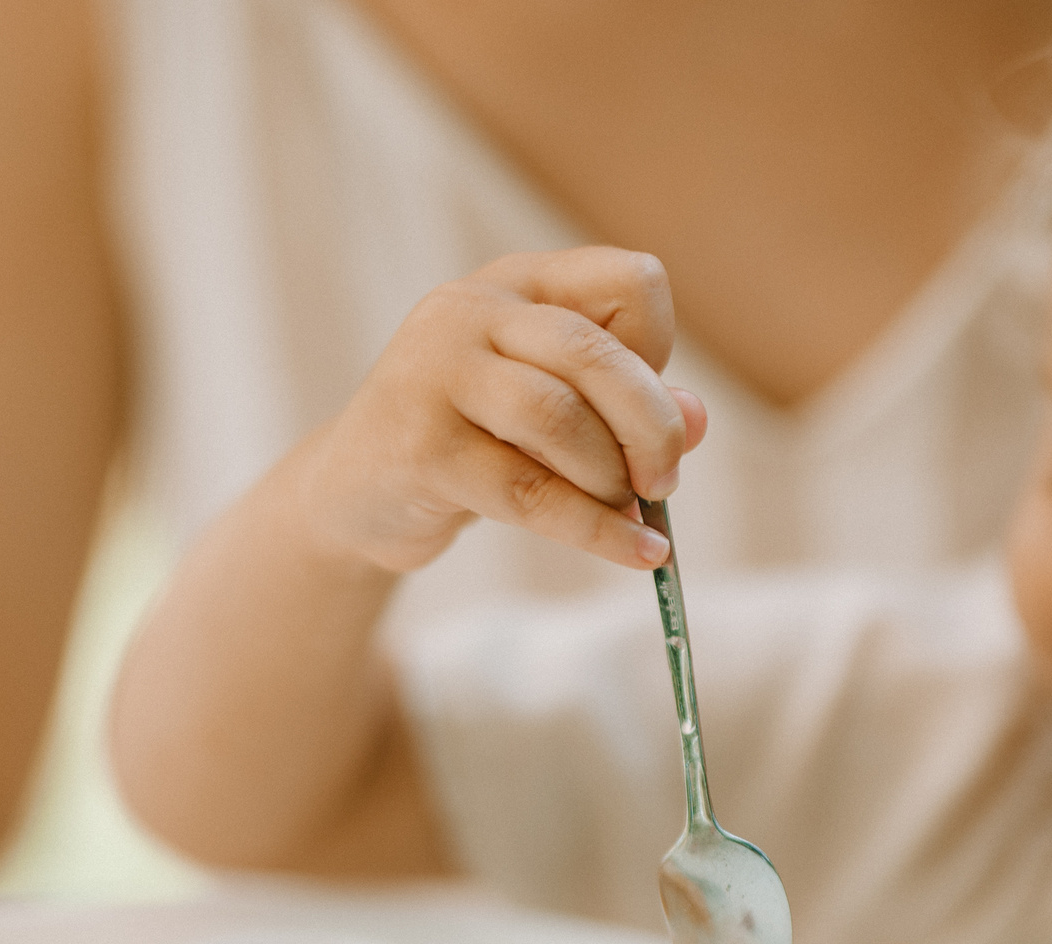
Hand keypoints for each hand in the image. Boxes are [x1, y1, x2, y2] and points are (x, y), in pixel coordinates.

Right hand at [292, 246, 709, 575]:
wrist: (355, 494)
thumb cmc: (470, 443)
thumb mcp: (550, 414)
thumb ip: (623, 407)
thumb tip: (697, 420)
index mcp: (518, 284)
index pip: (631, 282)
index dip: (658, 353)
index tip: (643, 412)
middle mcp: (472, 311)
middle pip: (594, 353)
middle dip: (652, 427)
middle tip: (662, 482)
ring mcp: (435, 372)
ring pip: (559, 419)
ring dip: (610, 481)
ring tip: (622, 514)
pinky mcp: (420, 447)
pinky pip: (528, 492)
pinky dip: (594, 530)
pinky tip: (635, 553)